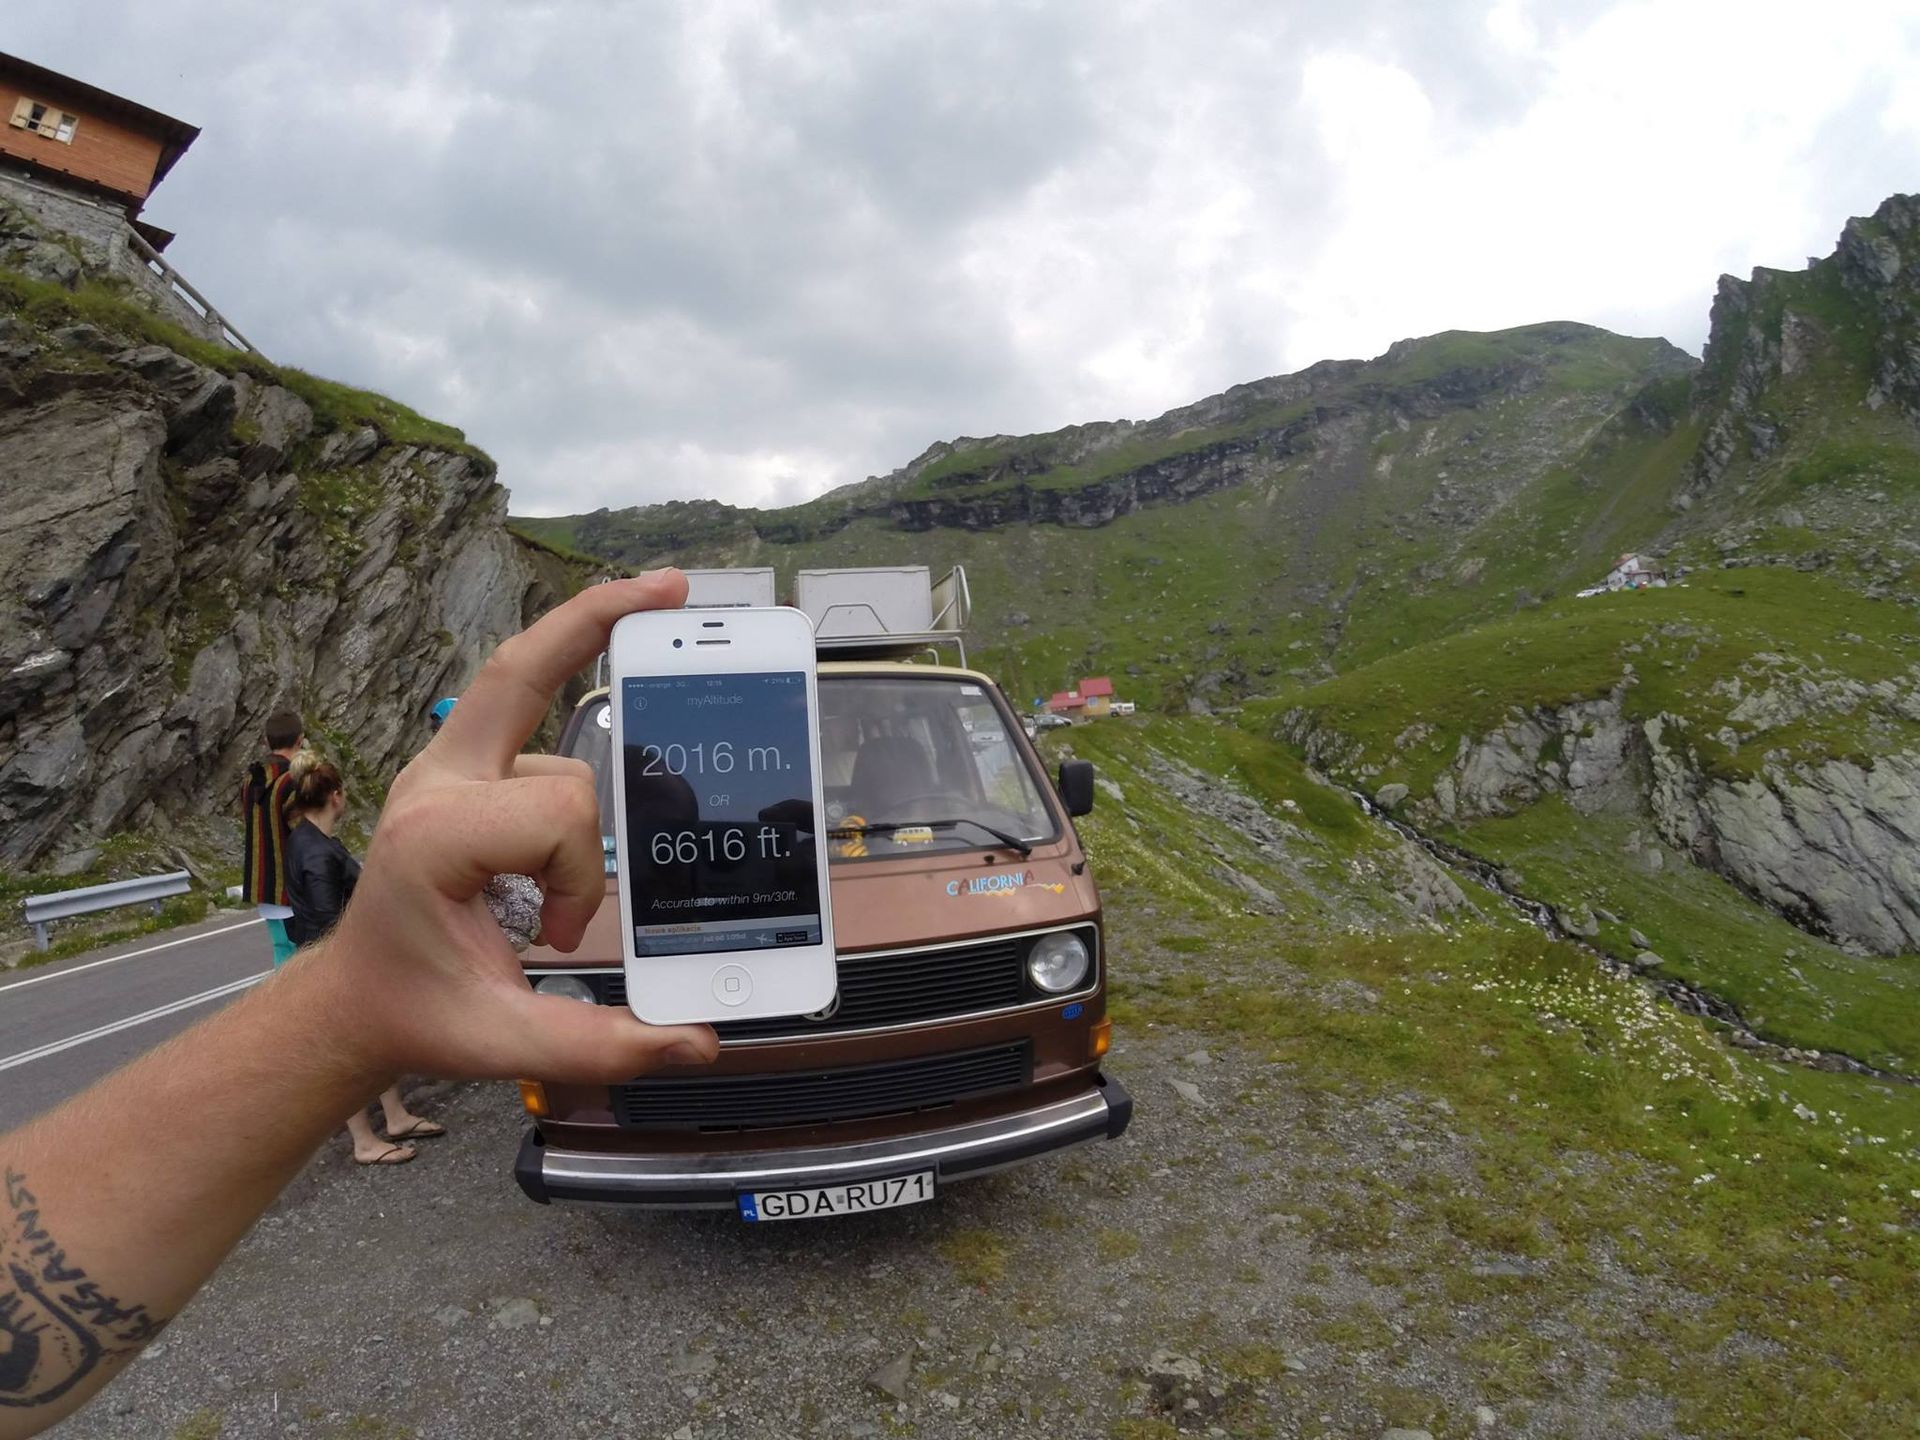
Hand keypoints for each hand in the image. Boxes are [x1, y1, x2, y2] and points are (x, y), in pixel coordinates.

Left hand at [317, 569, 718, 1083]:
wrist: (353, 1000)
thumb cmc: (418, 1010)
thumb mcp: (503, 1041)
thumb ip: (601, 1043)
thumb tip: (697, 1043)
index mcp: (435, 836)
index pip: (558, 810)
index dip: (581, 878)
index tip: (553, 937)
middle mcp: (435, 781)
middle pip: (523, 672)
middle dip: (597, 618)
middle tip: (674, 587)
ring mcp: (444, 766)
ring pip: (557, 749)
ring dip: (580, 819)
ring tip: (554, 895)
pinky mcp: (461, 768)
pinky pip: (531, 721)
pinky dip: (572, 740)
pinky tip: (589, 775)